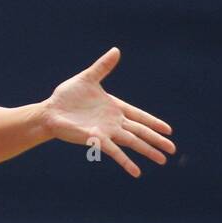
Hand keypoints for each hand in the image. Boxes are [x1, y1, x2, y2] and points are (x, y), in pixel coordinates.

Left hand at [40, 47, 175, 177]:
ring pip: (132, 142)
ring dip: (147, 150)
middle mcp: (113, 121)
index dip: (153, 122)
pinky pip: (114, 151)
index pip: (139, 115)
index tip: (169, 130)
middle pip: (140, 131)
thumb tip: (116, 50)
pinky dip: (126, 161)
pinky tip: (136, 172)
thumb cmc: (66, 96)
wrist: (49, 111)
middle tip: (172, 150)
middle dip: (156, 140)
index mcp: (114, 107)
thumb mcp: (87, 78)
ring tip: (162, 160)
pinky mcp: (96, 139)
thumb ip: (102, 67)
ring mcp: (106, 131)